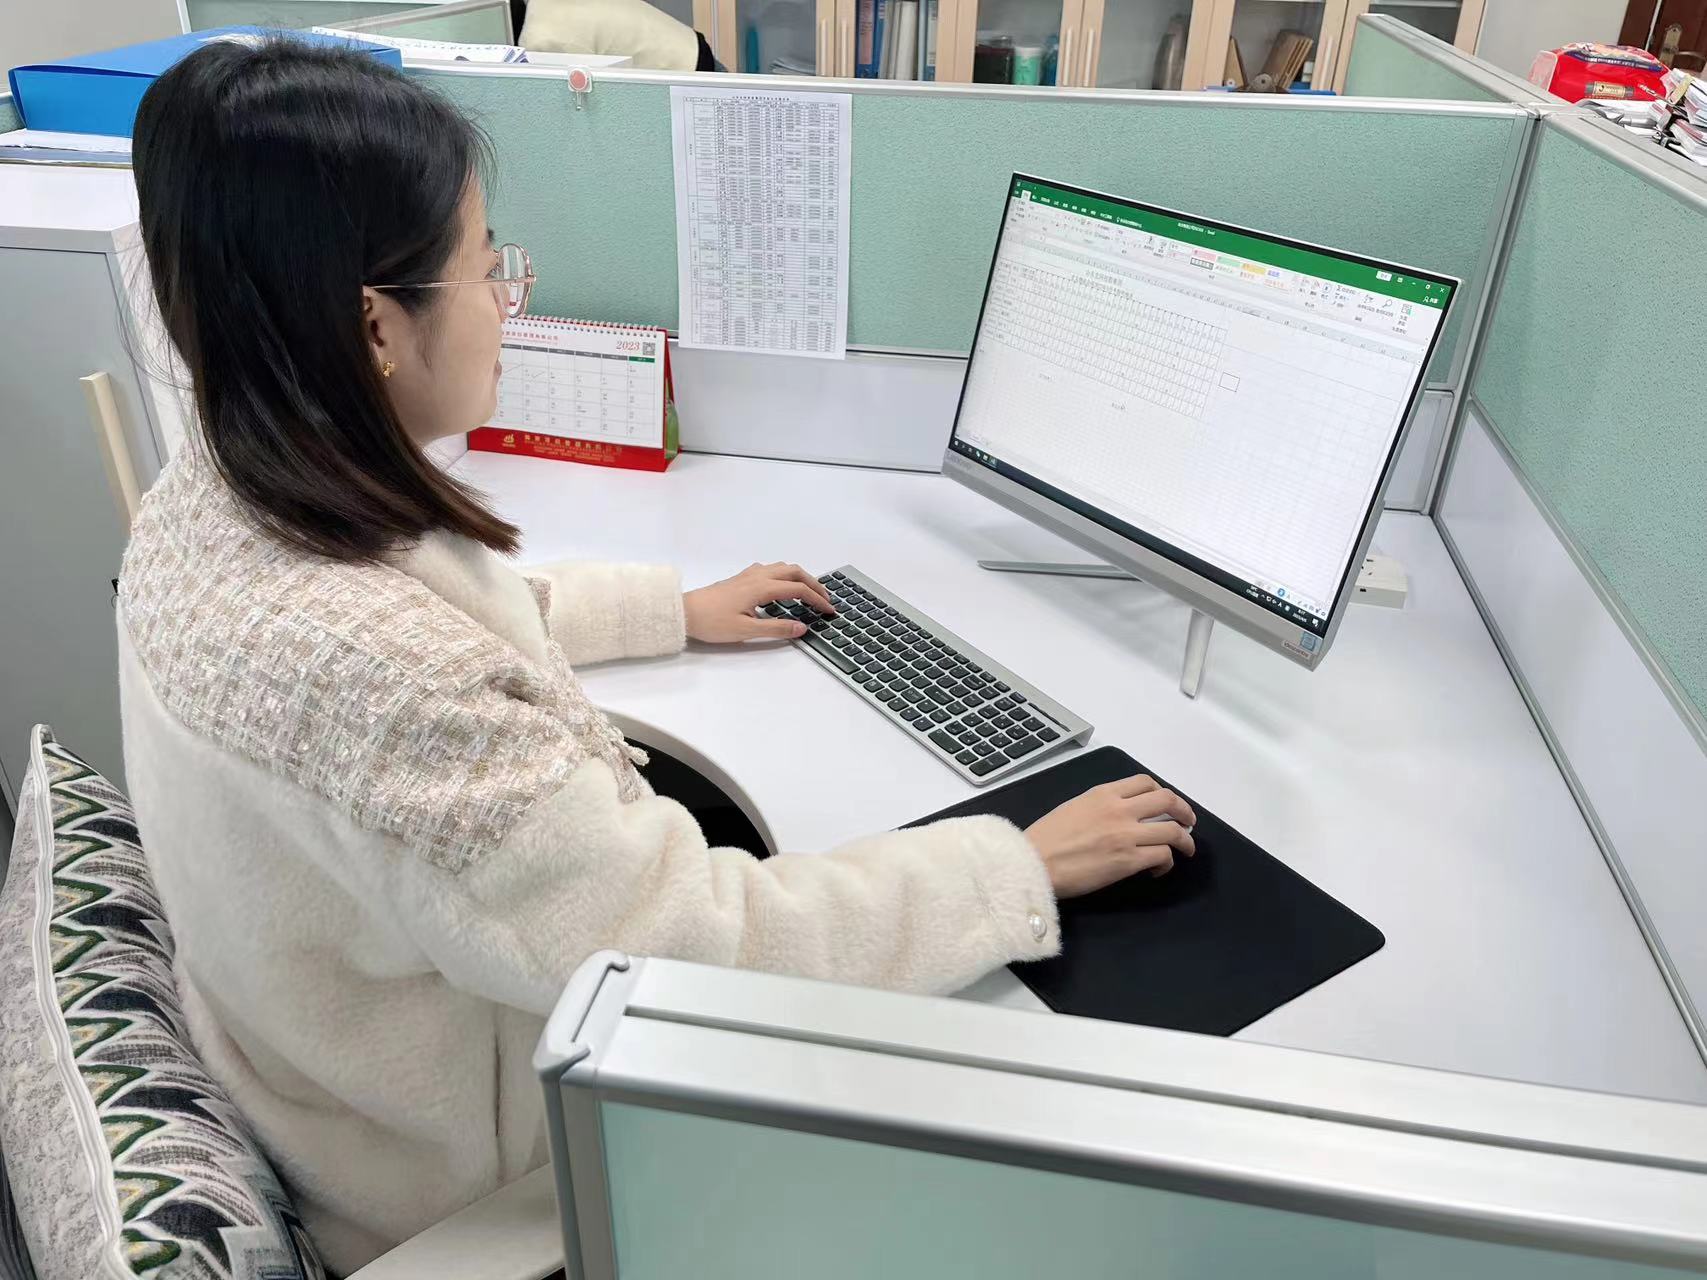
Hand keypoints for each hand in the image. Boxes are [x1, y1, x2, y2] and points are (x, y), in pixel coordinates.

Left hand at [683, 562, 835, 643]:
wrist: (684, 612)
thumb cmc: (712, 622)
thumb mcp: (746, 631)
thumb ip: (776, 629)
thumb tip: (802, 628)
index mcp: (762, 587)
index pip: (799, 590)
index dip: (818, 600)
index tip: (829, 611)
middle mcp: (758, 576)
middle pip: (795, 572)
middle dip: (814, 584)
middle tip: (826, 599)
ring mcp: (748, 575)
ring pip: (783, 567)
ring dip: (800, 577)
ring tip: (809, 592)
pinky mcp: (741, 578)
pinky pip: (770, 569)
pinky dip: (784, 575)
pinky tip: (781, 587)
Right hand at [1024, 775, 1196, 897]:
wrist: (1034, 862)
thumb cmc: (1045, 839)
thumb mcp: (1073, 807)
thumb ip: (1099, 806)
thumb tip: (1118, 816)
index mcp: (1103, 794)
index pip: (1145, 783)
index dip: (1162, 793)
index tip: (1166, 805)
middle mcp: (1120, 810)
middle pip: (1168, 801)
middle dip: (1184, 812)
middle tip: (1188, 823)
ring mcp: (1126, 835)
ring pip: (1173, 831)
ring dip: (1184, 841)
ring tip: (1185, 849)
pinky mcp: (1129, 861)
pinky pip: (1162, 856)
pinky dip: (1167, 863)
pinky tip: (1157, 869)